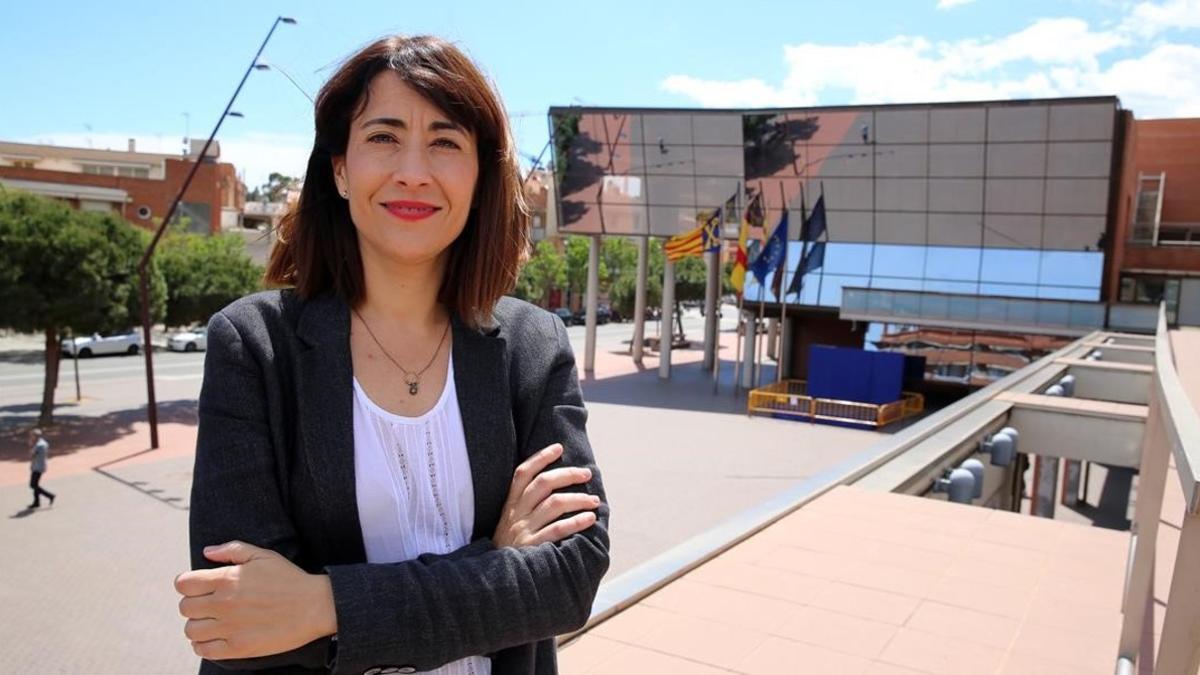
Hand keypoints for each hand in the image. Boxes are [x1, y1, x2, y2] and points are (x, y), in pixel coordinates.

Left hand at [174, 541, 335, 659]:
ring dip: (198, 625)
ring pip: (191, 630)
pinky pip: (204, 650)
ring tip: (211, 622)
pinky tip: (215, 637)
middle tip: (208, 604)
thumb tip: (207, 552)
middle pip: (184, 607)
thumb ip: (232, 549)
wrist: (314, 606)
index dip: (188, 583)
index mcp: (227, 579)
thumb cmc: (289, 579)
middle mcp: (224, 604)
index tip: (198, 586)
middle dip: (193, 604)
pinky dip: (203, 645)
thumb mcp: (263, 555)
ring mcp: (230, 628)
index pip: (183, 583)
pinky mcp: (238, 647)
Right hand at [493, 443, 600, 547]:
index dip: (540, 457)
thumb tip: (555, 487)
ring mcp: (523, 531)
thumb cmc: (509, 549)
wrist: (494, 580)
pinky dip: (576, 522)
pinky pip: (558, 530)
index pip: (522, 473)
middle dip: (568, 474)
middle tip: (586, 473)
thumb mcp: (508, 524)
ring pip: (554, 504)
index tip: (559, 448)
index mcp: (509, 505)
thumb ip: (525, 507)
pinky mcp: (532, 548)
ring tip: (594, 501)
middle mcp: (515, 514)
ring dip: (578, 498)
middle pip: (543, 484)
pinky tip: (590, 519)